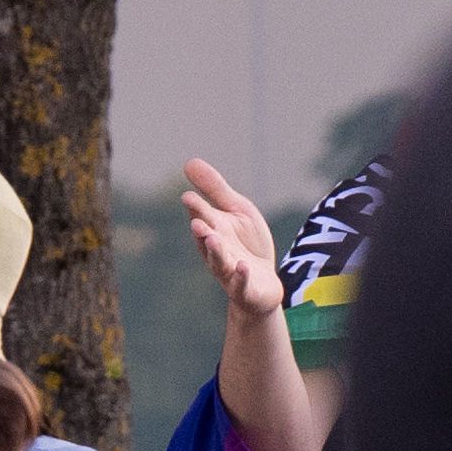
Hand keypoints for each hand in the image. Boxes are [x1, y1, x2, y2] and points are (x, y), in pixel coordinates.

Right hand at [175, 159, 280, 312]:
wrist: (262, 284)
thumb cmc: (247, 244)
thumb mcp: (237, 210)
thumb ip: (215, 189)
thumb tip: (188, 162)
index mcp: (214, 229)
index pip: (203, 216)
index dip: (197, 208)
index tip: (189, 197)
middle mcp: (218, 251)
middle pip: (208, 240)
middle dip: (202, 232)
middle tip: (197, 222)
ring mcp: (229, 271)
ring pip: (219, 262)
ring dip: (215, 252)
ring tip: (213, 238)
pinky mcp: (245, 288)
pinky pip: (240, 284)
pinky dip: (240, 276)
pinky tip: (242, 266)